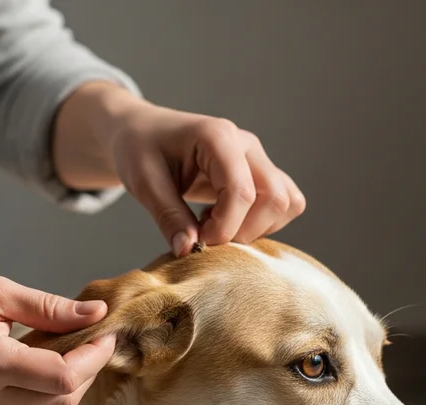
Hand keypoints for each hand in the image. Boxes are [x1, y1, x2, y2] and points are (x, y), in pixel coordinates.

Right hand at [0, 267, 115, 404]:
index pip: (61, 376)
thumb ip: (48, 308)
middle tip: (94, 336)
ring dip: (69, 379)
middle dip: (88, 370)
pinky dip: (45, 384)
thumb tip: (95, 314)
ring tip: (70, 342)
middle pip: (61, 400)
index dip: (93, 357)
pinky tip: (44, 355)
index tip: (106, 332)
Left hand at [53, 83, 305, 256]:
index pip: (241, 192)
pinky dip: (261, 223)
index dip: (224, 227)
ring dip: (256, 228)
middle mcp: (246, 145)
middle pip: (275, 198)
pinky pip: (283, 204)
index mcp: (218, 137)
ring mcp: (256, 159)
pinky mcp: (258, 174)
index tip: (197, 241)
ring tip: (214, 225)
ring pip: (286, 202)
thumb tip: (189, 251)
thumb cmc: (139, 150)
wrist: (140, 133)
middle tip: (205, 235)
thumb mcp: (144, 183)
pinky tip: (225, 221)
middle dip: (244, 230)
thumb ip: (168, 216)